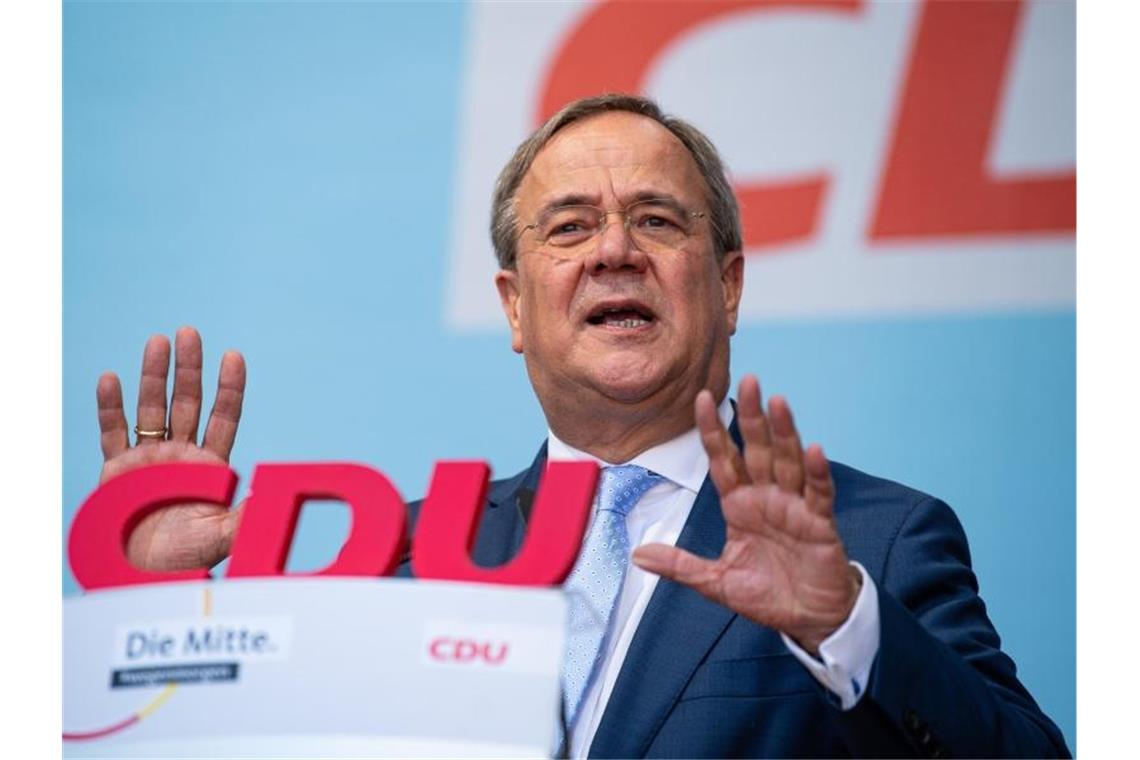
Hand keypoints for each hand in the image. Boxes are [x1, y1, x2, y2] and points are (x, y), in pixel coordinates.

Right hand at [97, 327, 245, 571]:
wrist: (144, 578)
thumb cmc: (188, 560)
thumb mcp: (224, 537)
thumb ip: (247, 515)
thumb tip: (276, 496)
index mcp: (211, 465)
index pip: (224, 417)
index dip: (229, 388)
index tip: (234, 356)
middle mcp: (181, 454)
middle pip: (187, 402)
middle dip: (190, 368)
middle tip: (191, 332)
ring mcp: (149, 458)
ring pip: (151, 408)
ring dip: (154, 375)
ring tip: (159, 341)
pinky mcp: (117, 469)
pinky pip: (112, 432)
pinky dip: (110, 406)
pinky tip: (111, 378)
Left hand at [632, 375, 858, 653]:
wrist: (808, 619)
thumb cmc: (766, 595)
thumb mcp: (715, 582)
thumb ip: (680, 565)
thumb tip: (637, 556)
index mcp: (739, 505)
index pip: (723, 460)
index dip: (712, 430)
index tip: (699, 398)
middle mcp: (766, 498)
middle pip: (758, 449)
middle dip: (752, 417)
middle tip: (750, 380)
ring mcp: (795, 507)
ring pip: (788, 461)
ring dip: (785, 432)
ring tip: (778, 402)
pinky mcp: (820, 524)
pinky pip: (819, 493)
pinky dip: (817, 472)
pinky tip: (814, 450)